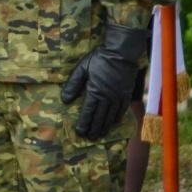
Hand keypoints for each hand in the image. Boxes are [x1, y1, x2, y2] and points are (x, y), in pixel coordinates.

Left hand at [61, 22, 147, 138]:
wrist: (121, 53)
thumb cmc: (100, 59)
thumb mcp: (82, 69)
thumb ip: (73, 85)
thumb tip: (64, 100)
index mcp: (95, 92)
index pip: (88, 112)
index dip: (84, 124)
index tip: (79, 132)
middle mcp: (107, 98)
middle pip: (100, 118)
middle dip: (94, 129)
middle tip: (90, 138)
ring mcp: (118, 97)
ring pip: (111, 117)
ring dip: (105, 127)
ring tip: (100, 135)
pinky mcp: (126, 94)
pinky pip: (122, 110)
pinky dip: (117, 118)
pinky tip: (113, 123)